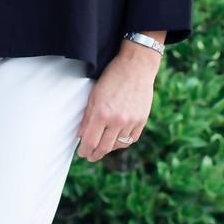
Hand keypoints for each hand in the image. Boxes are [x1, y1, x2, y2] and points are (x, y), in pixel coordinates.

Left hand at [77, 45, 155, 161]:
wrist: (136, 66)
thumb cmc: (112, 78)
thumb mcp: (94, 95)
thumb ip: (87, 117)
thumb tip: (81, 136)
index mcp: (101, 114)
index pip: (90, 141)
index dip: (84, 150)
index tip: (82, 152)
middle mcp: (117, 121)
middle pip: (104, 148)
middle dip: (94, 155)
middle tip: (90, 156)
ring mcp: (131, 121)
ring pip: (117, 145)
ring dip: (108, 148)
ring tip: (103, 146)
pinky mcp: (142, 120)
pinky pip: (131, 139)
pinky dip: (122, 142)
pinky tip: (117, 140)